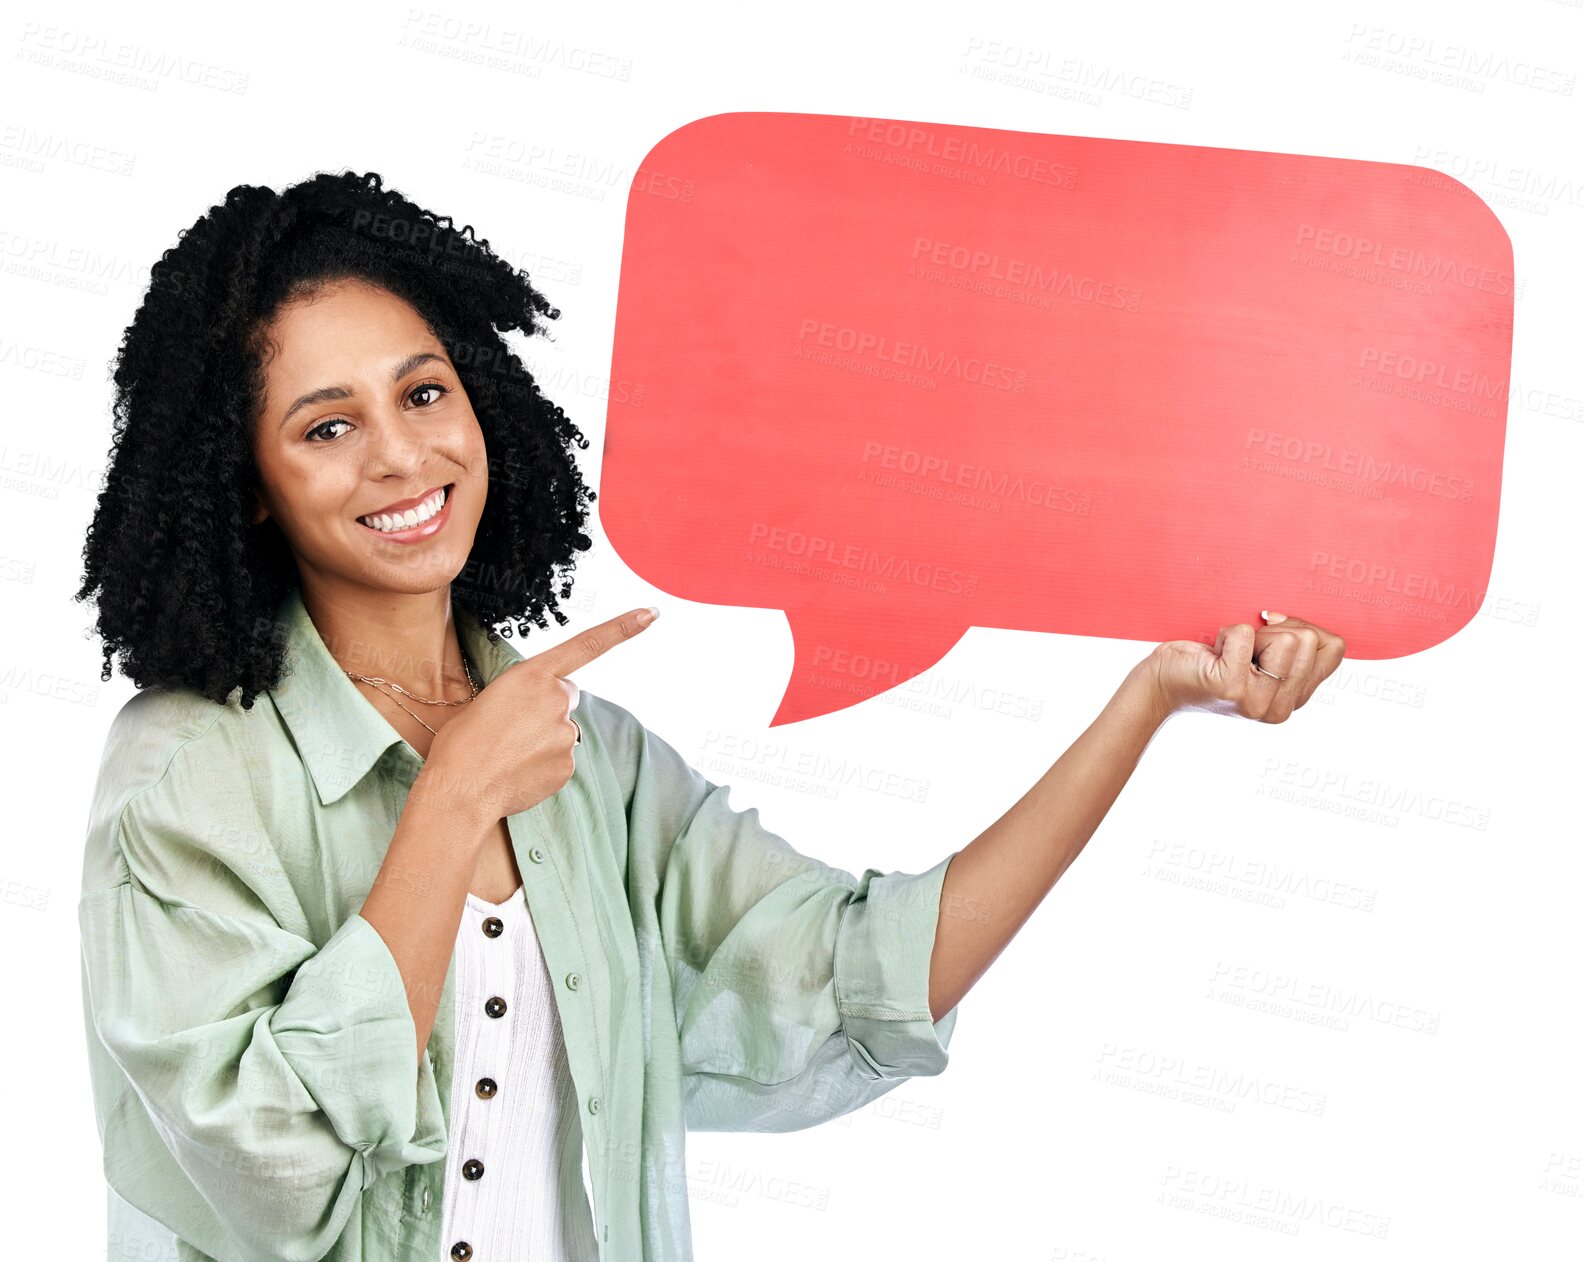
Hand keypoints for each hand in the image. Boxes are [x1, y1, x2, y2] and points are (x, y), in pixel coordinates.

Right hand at [424, 607, 657, 818]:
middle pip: (566, 696)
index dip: (622, 628)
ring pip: (562, 731)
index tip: (651, 614)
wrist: (459, 790)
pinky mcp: (568, 765)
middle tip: (513, 728)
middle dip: (548, 708)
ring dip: (543, 739)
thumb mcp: (489, 701)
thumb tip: (542, 715)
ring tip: (508, 754)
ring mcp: (566, 733)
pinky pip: (561, 760)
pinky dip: (543, 765)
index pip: (586, 645)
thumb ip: (525, 696)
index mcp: (531, 674)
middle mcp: (556, 699)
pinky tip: (518, 772)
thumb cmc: (461, 743)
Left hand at [1144, 612, 1345, 723]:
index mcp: (1295, 699)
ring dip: (1249, 634)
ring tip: (1227, 654)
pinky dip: (1223, 633)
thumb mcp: (1263, 657)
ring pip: (1285, 637)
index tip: (1272, 634)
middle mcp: (1280, 709)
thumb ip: (1295, 649)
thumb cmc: (1209, 661)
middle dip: (1274, 631)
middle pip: (1309, 639)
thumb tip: (1312, 628)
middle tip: (1242, 651)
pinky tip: (1211, 655)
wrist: (1160, 684)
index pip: (1334, 648)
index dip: (1304, 628)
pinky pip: (1243, 633)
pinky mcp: (1231, 686)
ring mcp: (1257, 701)